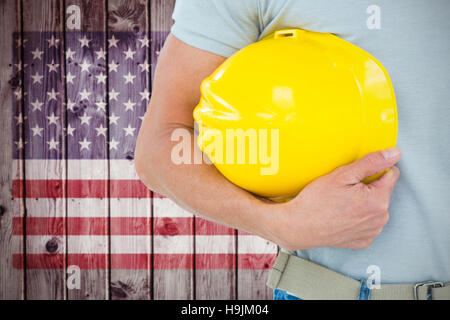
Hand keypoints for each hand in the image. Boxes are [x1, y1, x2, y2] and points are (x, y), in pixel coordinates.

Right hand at [270, 147, 401, 250]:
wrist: (298, 227)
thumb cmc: (316, 202)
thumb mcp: (342, 175)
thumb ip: (371, 163)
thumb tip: (394, 154)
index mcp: (378, 200)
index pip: (391, 174)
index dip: (373, 170)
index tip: (356, 174)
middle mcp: (380, 218)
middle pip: (382, 192)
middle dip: (367, 187)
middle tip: (344, 189)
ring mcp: (372, 232)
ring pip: (375, 208)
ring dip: (363, 203)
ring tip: (340, 202)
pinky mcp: (362, 241)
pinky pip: (367, 223)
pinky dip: (357, 218)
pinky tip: (341, 215)